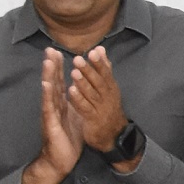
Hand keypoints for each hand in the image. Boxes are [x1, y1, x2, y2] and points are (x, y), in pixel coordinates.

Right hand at [19, 49, 83, 183]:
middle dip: (52, 66)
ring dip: (48, 75)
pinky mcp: (50, 123)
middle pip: (52, 83)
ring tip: (48, 61)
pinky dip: (47, 95)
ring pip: (49, 92)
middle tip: (50, 49)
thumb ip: (75, 103)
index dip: (59, 68)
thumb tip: (79, 90)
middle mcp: (53, 106)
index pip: (59, 82)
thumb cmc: (67, 139)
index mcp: (61, 104)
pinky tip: (47, 84)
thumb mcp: (75, 117)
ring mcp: (50, 114)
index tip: (58, 51)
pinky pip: (49, 107)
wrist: (60, 160)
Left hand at [66, 44, 133, 161]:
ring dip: (83, 83)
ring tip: (73, 72)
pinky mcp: (93, 119)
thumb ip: (103, 68)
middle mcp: (107, 96)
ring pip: (91, 94)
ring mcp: (100, 108)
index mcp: (111, 88)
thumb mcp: (108, 86)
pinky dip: (79, 99)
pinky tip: (71, 91)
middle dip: (89, 71)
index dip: (99, 63)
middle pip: (98, 82)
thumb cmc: (107, 107)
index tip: (93, 52)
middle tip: (78, 59)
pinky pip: (85, 108)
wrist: (112, 134)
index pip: (106, 73)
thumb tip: (100, 48)